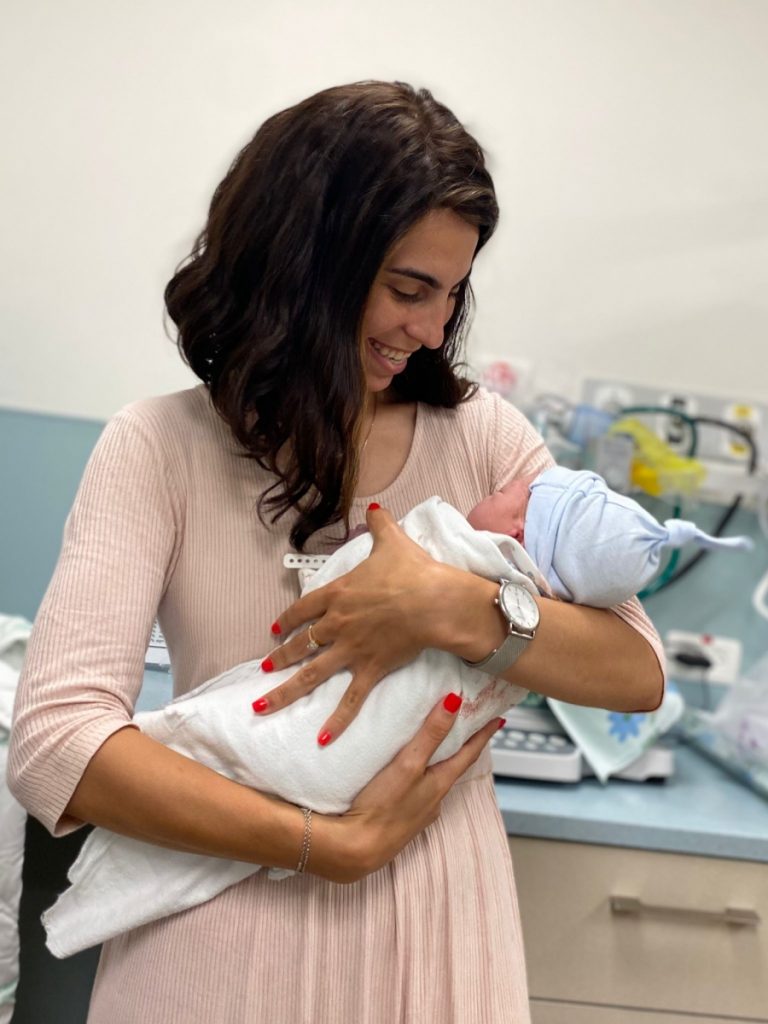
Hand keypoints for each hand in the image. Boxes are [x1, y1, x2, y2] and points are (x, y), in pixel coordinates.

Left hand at [255, 504, 457, 743]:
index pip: (303, 609)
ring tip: (263, 705)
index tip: (275, 630)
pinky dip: (336, 721)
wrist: (433, 601)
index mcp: (337, 595)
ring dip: (285, 691)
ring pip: (310, 674)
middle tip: (264, 667)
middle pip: (300, 644)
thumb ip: (379, 526)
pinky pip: (349, 700)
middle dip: (280, 657)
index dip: (287, 620)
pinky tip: (321, 740)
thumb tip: (376, 509)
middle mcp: (336, 624)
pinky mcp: (369, 669)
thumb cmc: (413, 571)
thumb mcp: (392, 542)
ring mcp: (350, 649)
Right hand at [309, 693, 503, 882]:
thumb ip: (430, 735)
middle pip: (454, 767)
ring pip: (435, 780)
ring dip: (439, 762)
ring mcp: (417, 812)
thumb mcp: (408, 765)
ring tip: (435, 746)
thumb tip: (455, 702)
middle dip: (461, 746)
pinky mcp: (399, 819)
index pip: (469, 754)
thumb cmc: (383, 807)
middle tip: (468, 726)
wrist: (356, 850)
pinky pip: (417, 791)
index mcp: (439, 784)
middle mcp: (433, 799)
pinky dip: (419, 776)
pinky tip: (406, 775)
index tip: (498, 719)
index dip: (483, 735)